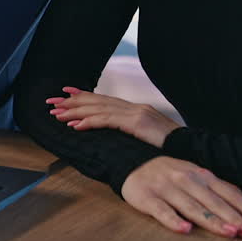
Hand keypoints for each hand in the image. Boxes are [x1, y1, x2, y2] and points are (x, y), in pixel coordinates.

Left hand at [46, 86, 179, 147]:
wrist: (189, 147)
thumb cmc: (170, 147)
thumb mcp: (148, 136)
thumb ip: (133, 131)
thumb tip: (117, 135)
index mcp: (135, 109)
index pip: (104, 99)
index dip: (83, 96)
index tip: (66, 93)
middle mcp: (133, 107)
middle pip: (97, 101)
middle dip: (72, 102)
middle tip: (52, 102)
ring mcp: (134, 113)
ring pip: (98, 110)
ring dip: (75, 112)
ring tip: (58, 115)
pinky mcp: (136, 123)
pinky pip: (107, 121)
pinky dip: (89, 122)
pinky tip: (76, 126)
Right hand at [122, 156, 241, 238]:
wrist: (133, 163)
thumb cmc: (172, 175)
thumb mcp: (200, 177)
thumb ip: (226, 191)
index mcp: (202, 175)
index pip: (230, 194)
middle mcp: (187, 179)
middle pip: (215, 202)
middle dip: (235, 218)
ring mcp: (167, 188)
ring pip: (192, 207)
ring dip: (212, 220)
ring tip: (229, 232)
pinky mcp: (147, 197)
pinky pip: (162, 210)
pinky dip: (173, 220)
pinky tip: (185, 229)